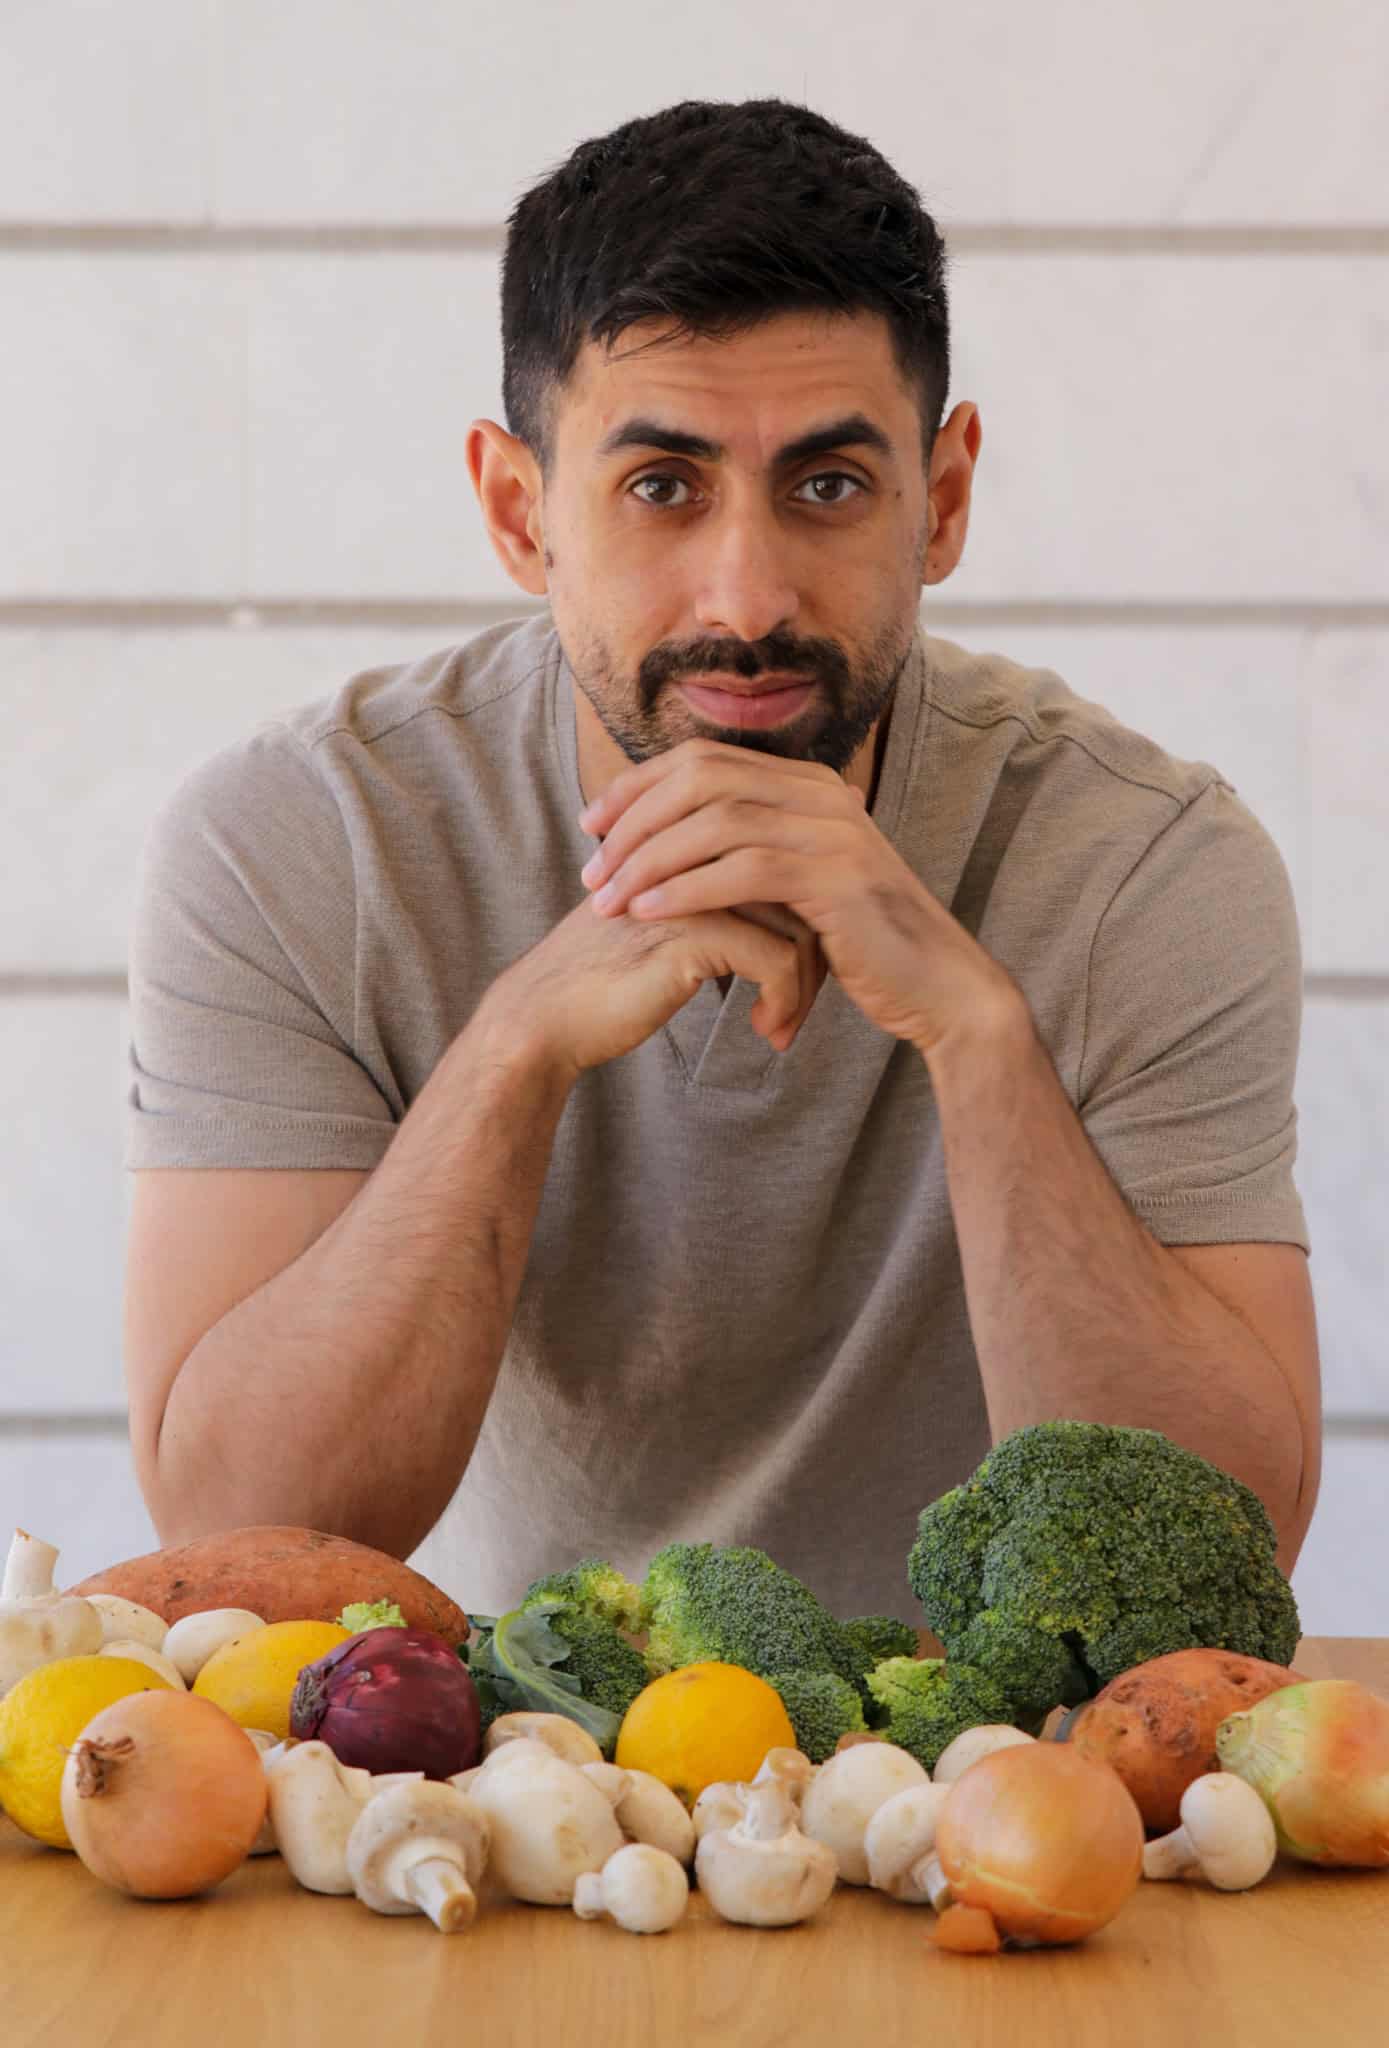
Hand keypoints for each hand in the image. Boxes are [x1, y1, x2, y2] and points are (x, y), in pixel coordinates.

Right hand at [486, 885, 824, 1081]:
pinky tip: (765, 1029)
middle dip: (815, 957)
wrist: (547, 1014)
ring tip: (783, 1026)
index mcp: (692, 843)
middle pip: (799, 895)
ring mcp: (696, 889)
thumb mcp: (670, 927)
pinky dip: (784, 1000)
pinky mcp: (696, 932)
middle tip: (802, 1007)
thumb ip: (715, 905)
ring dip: (804, 986)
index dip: (807, 926)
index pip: (783, 871)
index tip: (802, 979)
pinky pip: (775, 960)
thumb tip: (785, 920)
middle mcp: (698, 855)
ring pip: (797, 927)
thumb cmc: (606, 979)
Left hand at [577, 738, 1022, 1057]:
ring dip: (647, 861)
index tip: (591, 826)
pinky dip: (685, 889)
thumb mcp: (801, 885)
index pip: (702, 760)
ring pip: (714, 823)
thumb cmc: (862, 945)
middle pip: (700, 779)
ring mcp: (833, 831)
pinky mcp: (837, 879)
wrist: (938, 986)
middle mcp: (821, 794)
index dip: (637, 787)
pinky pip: (742, 871)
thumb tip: (679, 843)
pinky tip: (647, 912)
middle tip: (589, 868)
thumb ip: (753, 854)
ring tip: (605, 900)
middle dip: (632, 821)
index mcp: (808, 784)